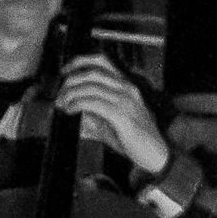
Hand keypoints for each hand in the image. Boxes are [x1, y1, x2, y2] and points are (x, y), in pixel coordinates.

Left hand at [57, 54, 170, 174]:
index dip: (80, 62)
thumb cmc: (137, 139)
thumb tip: (72, 109)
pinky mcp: (122, 116)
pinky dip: (77, 104)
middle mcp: (128, 90)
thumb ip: (93, 114)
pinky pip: (93, 103)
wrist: (156, 156)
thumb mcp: (113, 122)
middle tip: (60, 95)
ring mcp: (126, 102)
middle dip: (70, 82)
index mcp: (127, 87)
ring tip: (63, 104)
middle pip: (91, 73)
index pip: (102, 62)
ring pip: (89, 87)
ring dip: (70, 94)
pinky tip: (71, 110)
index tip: (65, 71)